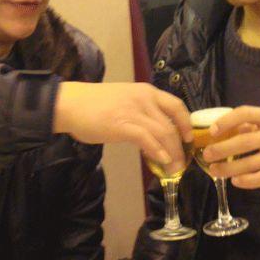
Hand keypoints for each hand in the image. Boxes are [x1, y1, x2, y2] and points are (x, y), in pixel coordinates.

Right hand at [53, 82, 191, 165]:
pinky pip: (148, 140)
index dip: (186, 123)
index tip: (188, 137)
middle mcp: (145, 99)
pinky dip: (158, 152)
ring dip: (173, 153)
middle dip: (181, 145)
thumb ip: (141, 112)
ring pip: (164, 133)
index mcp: (146, 91)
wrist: (71, 103)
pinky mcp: (123, 125)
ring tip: (175, 168)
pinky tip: (162, 161)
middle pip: (172, 124)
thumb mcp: (125, 100)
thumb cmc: (94, 104)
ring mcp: (134, 111)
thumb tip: (154, 132)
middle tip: (183, 161)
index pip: (176, 105)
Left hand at [202, 106, 259, 188]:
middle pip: (245, 142)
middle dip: (222, 149)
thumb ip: (249, 124)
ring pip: (251, 163)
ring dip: (229, 168)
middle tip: (207, 154)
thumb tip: (219, 131)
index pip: (246, 113)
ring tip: (214, 170)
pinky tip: (234, 182)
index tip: (212, 131)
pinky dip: (247, 181)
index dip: (227, 121)